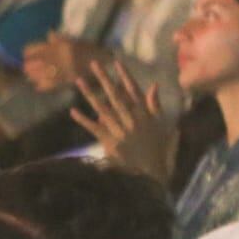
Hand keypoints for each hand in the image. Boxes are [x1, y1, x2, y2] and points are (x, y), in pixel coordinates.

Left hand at [23, 34, 107, 92]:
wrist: (105, 62)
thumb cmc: (89, 50)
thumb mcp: (74, 41)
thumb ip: (59, 38)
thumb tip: (48, 34)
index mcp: (61, 45)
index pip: (36, 49)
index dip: (28, 53)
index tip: (26, 55)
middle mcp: (61, 57)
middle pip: (35, 63)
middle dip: (28, 66)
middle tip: (26, 68)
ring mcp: (65, 69)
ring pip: (41, 74)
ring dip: (34, 76)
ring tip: (30, 77)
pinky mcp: (69, 80)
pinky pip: (51, 84)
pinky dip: (43, 86)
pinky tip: (38, 86)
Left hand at [71, 60, 173, 182]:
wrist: (151, 176)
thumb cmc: (161, 153)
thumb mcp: (165, 127)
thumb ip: (156, 107)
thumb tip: (154, 86)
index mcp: (145, 115)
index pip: (133, 91)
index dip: (124, 76)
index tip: (116, 62)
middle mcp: (130, 119)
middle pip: (115, 95)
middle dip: (104, 79)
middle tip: (93, 64)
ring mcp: (118, 130)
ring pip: (102, 108)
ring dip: (90, 94)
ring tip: (79, 80)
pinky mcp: (109, 141)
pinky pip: (94, 128)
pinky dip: (84, 120)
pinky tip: (73, 111)